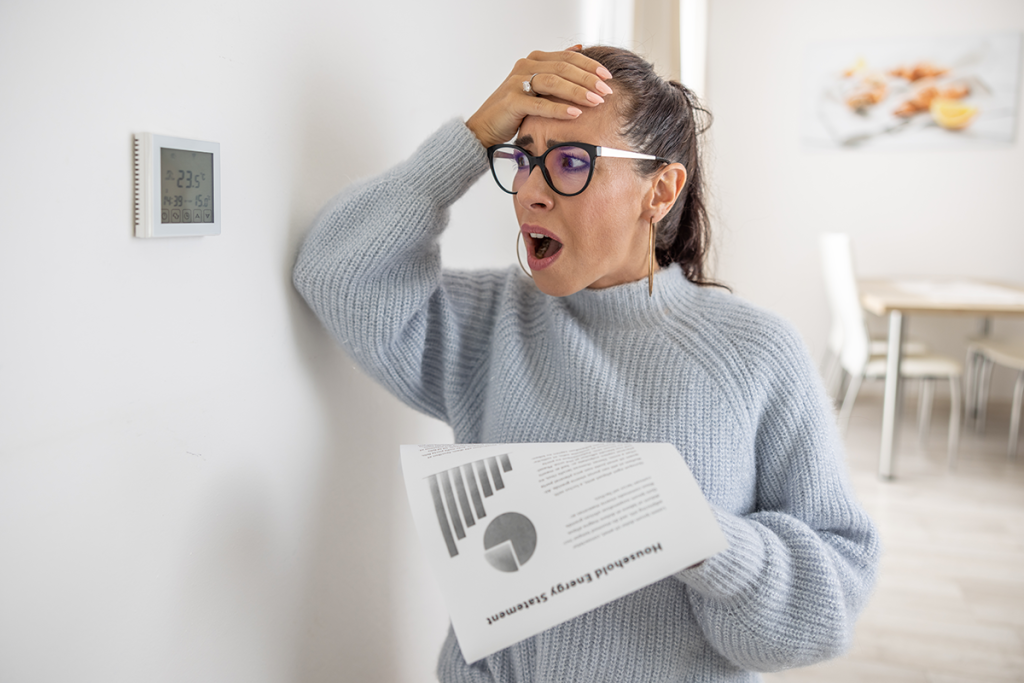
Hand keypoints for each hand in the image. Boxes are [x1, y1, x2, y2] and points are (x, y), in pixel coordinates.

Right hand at [466, 47, 614, 147]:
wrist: (484, 128)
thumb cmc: (513, 110)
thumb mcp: (536, 86)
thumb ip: (555, 69)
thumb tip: (579, 48)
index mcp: (534, 60)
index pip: (568, 57)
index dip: (590, 65)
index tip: (608, 76)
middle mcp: (525, 66)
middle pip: (564, 67)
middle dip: (589, 79)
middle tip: (607, 91)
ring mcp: (517, 82)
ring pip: (554, 82)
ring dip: (578, 91)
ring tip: (596, 101)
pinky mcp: (512, 101)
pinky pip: (540, 104)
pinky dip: (559, 109)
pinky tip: (575, 114)